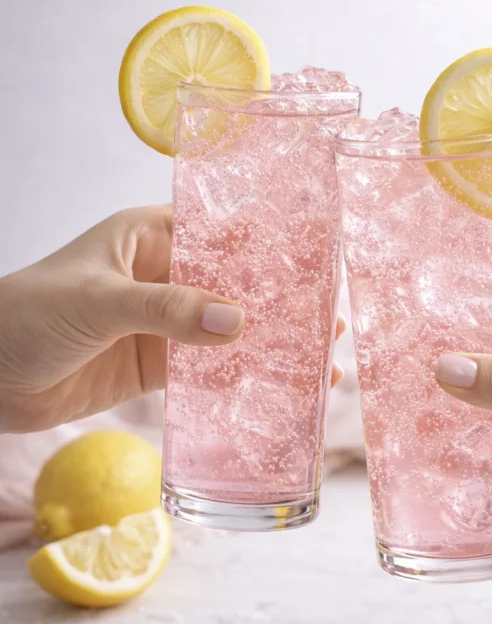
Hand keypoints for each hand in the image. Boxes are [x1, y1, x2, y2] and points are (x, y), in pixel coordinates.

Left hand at [0, 206, 344, 433]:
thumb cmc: (27, 315)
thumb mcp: (99, 303)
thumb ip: (167, 311)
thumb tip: (239, 323)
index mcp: (148, 237)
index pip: (220, 232)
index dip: (268, 247)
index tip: (316, 265)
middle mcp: (161, 276)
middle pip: (233, 285)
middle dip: (280, 303)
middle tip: (328, 322)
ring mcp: (160, 324)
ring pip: (225, 332)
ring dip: (267, 346)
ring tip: (318, 363)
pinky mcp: (153, 367)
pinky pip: (205, 371)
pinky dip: (238, 380)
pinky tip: (275, 390)